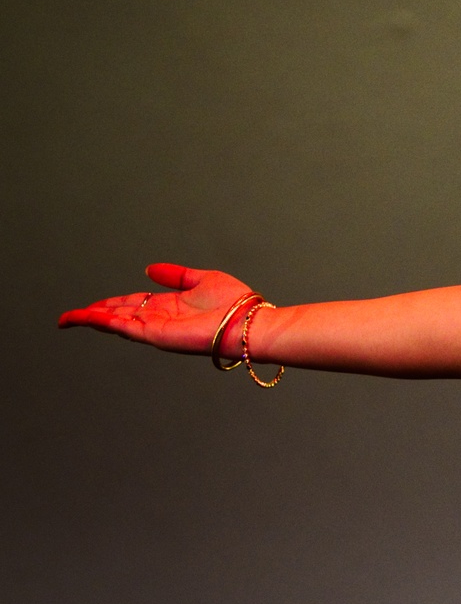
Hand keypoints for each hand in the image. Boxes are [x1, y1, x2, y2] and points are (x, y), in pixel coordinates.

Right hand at [59, 262, 259, 355]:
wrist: (248, 321)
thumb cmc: (234, 304)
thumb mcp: (201, 279)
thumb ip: (175, 275)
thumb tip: (150, 268)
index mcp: (169, 306)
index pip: (132, 305)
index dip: (110, 304)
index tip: (91, 306)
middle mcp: (160, 319)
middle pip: (119, 316)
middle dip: (93, 315)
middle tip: (69, 317)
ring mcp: (157, 329)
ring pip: (117, 324)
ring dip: (93, 320)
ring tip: (69, 318)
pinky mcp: (158, 335)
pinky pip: (127, 327)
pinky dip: (107, 323)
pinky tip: (91, 318)